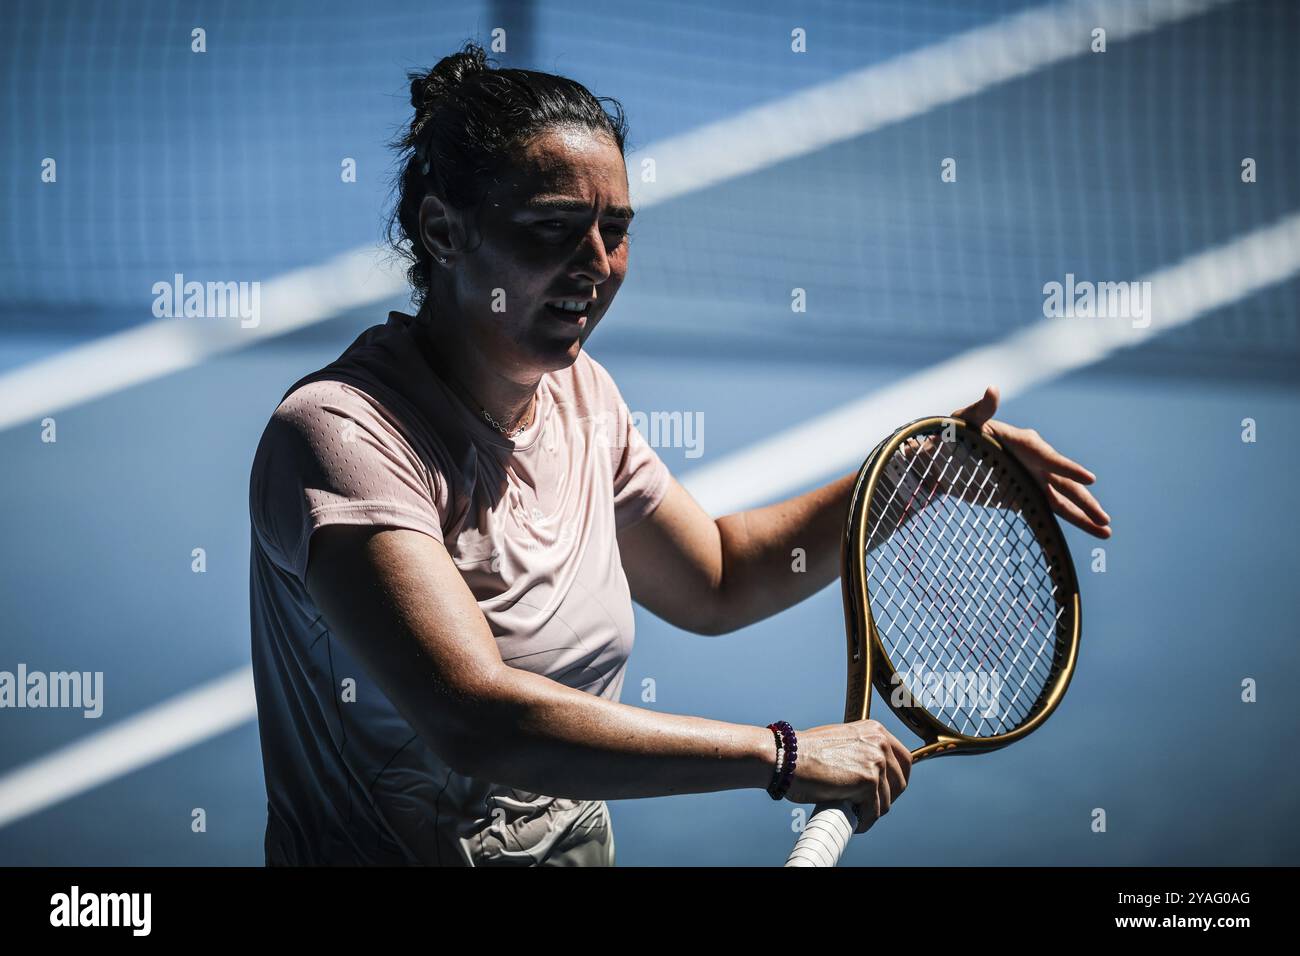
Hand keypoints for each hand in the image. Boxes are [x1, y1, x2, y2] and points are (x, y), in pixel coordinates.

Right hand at [785, 720, 911, 833]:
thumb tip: (870, 774)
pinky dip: (864, 822)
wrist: (787, 757)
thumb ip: (859, 751)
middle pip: (900, 781)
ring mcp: (876, 761)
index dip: (897, 780)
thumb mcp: (841, 741)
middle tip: (870, 807)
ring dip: (872, 811)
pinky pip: (874, 812)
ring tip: (855, 814)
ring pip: (887, 800)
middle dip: (887, 798)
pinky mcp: (868, 782)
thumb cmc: (805, 752)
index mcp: (875, 730)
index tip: (887, 792)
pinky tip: (854, 822)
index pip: (904, 759)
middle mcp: (880, 742)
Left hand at [952, 386, 1110, 537]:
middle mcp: (1035, 462)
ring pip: (1062, 501)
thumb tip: (992, 390)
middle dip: (1085, 501)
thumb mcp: (967, 420)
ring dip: (1083, 516)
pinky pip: (1046, 511)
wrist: (946, 456)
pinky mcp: (1024, 496)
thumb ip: (981, 410)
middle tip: (1105, 519)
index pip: (1049, 457)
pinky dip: (1064, 524)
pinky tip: (1081, 536)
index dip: (1068, 468)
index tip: (1089, 479)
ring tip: (1106, 532)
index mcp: (1024, 443)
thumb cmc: (957, 433)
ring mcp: (1032, 480)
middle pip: (1065, 484)